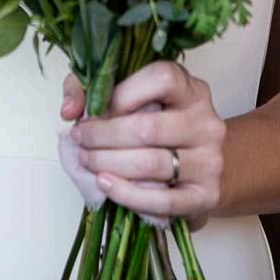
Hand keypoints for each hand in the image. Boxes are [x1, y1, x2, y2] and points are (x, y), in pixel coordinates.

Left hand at [60, 61, 225, 231]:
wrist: (205, 164)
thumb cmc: (161, 124)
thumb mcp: (132, 95)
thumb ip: (92, 89)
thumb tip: (69, 109)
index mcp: (191, 89)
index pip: (160, 79)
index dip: (120, 94)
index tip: (94, 108)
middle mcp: (206, 122)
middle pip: (149, 127)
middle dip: (103, 135)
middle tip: (80, 139)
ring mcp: (209, 160)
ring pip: (152, 163)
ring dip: (109, 163)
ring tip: (87, 160)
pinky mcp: (205, 195)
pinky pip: (163, 201)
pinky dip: (127, 194)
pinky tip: (105, 183)